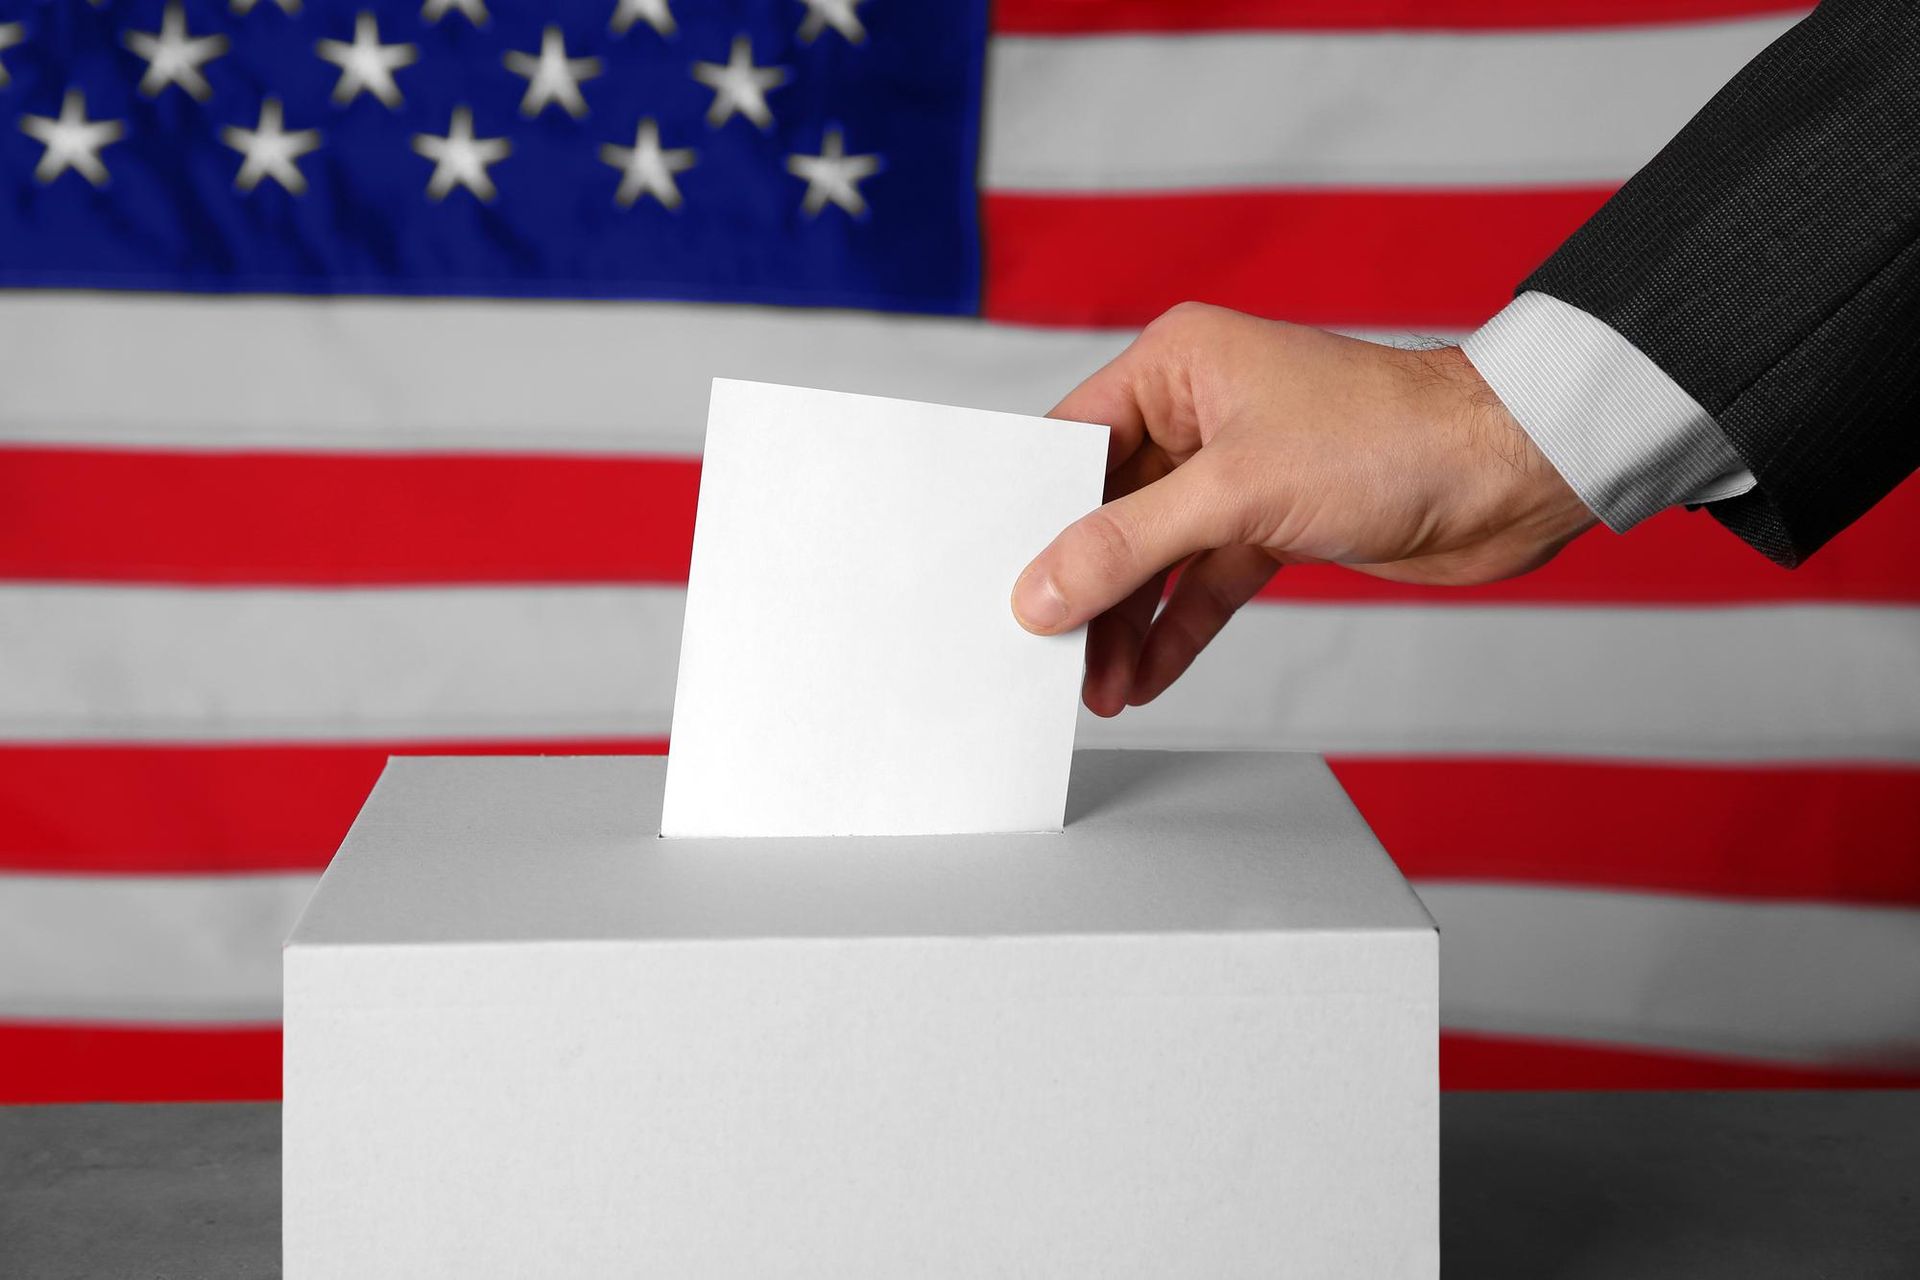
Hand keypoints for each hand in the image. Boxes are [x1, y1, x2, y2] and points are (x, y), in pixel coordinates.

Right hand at [1011, 302, 1597, 716]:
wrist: (1509, 474)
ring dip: (1126, 622)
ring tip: (1096, 686)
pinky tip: (1147, 677)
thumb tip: (1043, 590)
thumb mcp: (1234, 493)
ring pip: (1154, 556)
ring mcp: (1237, 471)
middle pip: (1108, 508)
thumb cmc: (1389, 437)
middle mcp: (1199, 410)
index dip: (1035, 513)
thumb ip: (1128, 546)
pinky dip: (1177, 630)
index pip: (1074, 441)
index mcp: (1177, 363)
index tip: (1002, 579)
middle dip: (1083, 585)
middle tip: (1045, 651)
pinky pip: (1203, 584)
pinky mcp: (1273, 522)